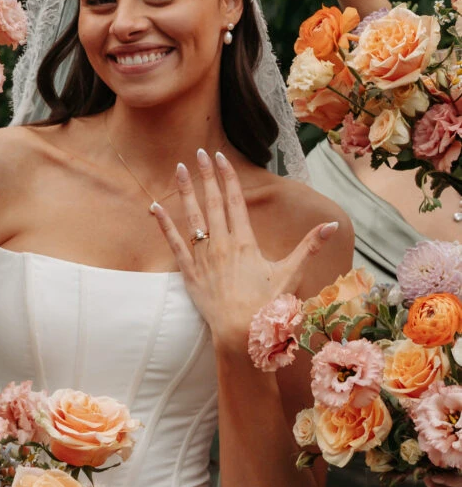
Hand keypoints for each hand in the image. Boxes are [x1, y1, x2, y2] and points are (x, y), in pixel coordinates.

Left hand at [150, 149, 338, 347]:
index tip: (221, 157)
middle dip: (206, 175)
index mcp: (245, 242)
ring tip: (179, 169)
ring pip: (192, 217)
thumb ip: (310, 246)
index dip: (228, 177)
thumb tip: (332, 225)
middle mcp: (222, 245)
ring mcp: (203, 258)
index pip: (235, 201)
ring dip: (186, 191)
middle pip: (213, 202)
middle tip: (199, 153)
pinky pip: (174, 244)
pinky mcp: (189, 273)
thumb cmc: (267, 306)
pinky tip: (154, 208)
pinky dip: (164, 225)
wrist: (240, 334)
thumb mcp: (291, 274)